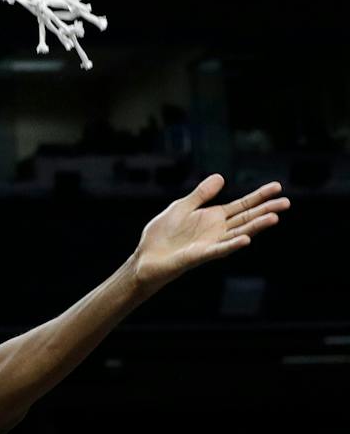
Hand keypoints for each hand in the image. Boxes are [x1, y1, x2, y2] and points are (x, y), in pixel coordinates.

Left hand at [131, 174, 288, 290]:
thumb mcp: (181, 207)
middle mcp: (217, 230)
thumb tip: (221, 177)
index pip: (242, 205)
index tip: (277, 187)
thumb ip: (201, 194)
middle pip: (247, 218)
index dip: (259, 196)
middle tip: (286, 202)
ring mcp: (211, 243)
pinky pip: (219, 249)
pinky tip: (246, 239)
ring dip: (256, 226)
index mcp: (214, 217)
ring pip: (238, 233)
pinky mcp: (200, 255)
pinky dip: (232, 244)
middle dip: (266, 210)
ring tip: (274, 217)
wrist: (147, 256)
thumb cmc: (163, 234)